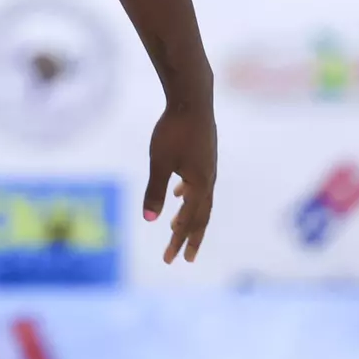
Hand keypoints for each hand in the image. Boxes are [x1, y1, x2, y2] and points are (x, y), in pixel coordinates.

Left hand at [143, 102, 217, 263]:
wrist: (192, 98)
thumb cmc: (174, 130)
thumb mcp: (160, 161)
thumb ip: (154, 190)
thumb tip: (150, 220)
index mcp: (199, 185)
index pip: (188, 222)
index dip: (178, 242)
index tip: (169, 260)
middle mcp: (208, 180)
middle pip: (201, 216)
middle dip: (190, 238)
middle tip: (185, 259)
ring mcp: (208, 167)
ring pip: (201, 200)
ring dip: (191, 217)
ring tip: (177, 230)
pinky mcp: (205, 156)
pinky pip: (199, 183)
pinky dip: (189, 194)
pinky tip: (178, 192)